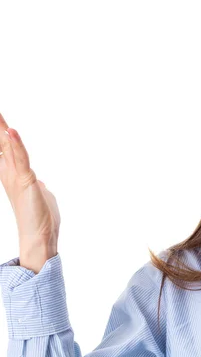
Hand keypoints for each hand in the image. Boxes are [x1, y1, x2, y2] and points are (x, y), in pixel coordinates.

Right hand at [0, 112, 60, 273]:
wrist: (40, 237)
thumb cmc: (41, 218)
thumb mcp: (38, 194)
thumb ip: (35, 184)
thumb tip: (38, 181)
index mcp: (13, 175)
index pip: (3, 148)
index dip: (1, 133)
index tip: (0, 120)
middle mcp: (10, 173)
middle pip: (1, 143)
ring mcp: (16, 176)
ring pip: (6, 146)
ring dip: (2, 128)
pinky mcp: (25, 180)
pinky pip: (21, 158)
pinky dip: (16, 144)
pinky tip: (11, 131)